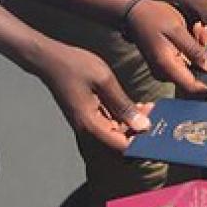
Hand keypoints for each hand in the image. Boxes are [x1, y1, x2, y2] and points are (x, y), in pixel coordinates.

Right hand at [31, 41, 152, 152]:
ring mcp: (88, 124)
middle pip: (120, 144)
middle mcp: (88, 130)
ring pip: (117, 135)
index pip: (121, 147)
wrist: (49, 59)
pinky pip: (111, 125)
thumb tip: (142, 127)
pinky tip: (138, 105)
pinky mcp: (89, 117)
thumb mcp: (104, 81)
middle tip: (157, 117)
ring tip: (150, 108)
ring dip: (134, 125)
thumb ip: (123, 105)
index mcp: (90, 124)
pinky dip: (125, 118)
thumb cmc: (74, 66)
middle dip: (141, 134)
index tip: (158, 133)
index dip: (142, 144)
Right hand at [124, 0, 206, 95]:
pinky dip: (196, 48)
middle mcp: (167, 73)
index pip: (194, 87)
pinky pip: (189, 60)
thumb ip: (194, 50)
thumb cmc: (153, 17)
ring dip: (203, 49)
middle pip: (197, 76)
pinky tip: (196, 30)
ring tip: (200, 27)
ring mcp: (168, 68)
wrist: (133, 11)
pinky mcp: (170, 62)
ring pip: (195, 67)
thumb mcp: (176, 30)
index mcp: (167, 67)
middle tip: (206, 32)